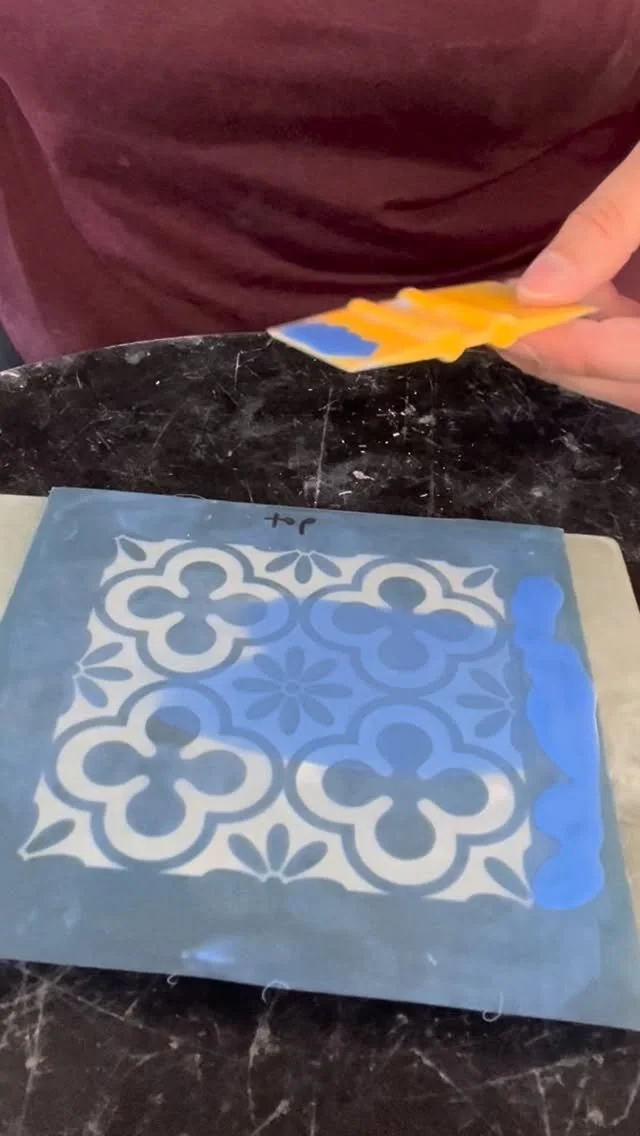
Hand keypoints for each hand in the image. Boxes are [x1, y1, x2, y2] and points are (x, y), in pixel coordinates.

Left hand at [501, 143, 639, 411]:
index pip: (635, 360)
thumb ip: (607, 227)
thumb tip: (533, 291)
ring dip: (582, 355)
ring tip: (524, 314)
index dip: (564, 348)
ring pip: (637, 381)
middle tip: (493, 323)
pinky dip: (610, 343)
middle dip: (561, 358)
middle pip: (630, 384)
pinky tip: (580, 306)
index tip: (498, 325)